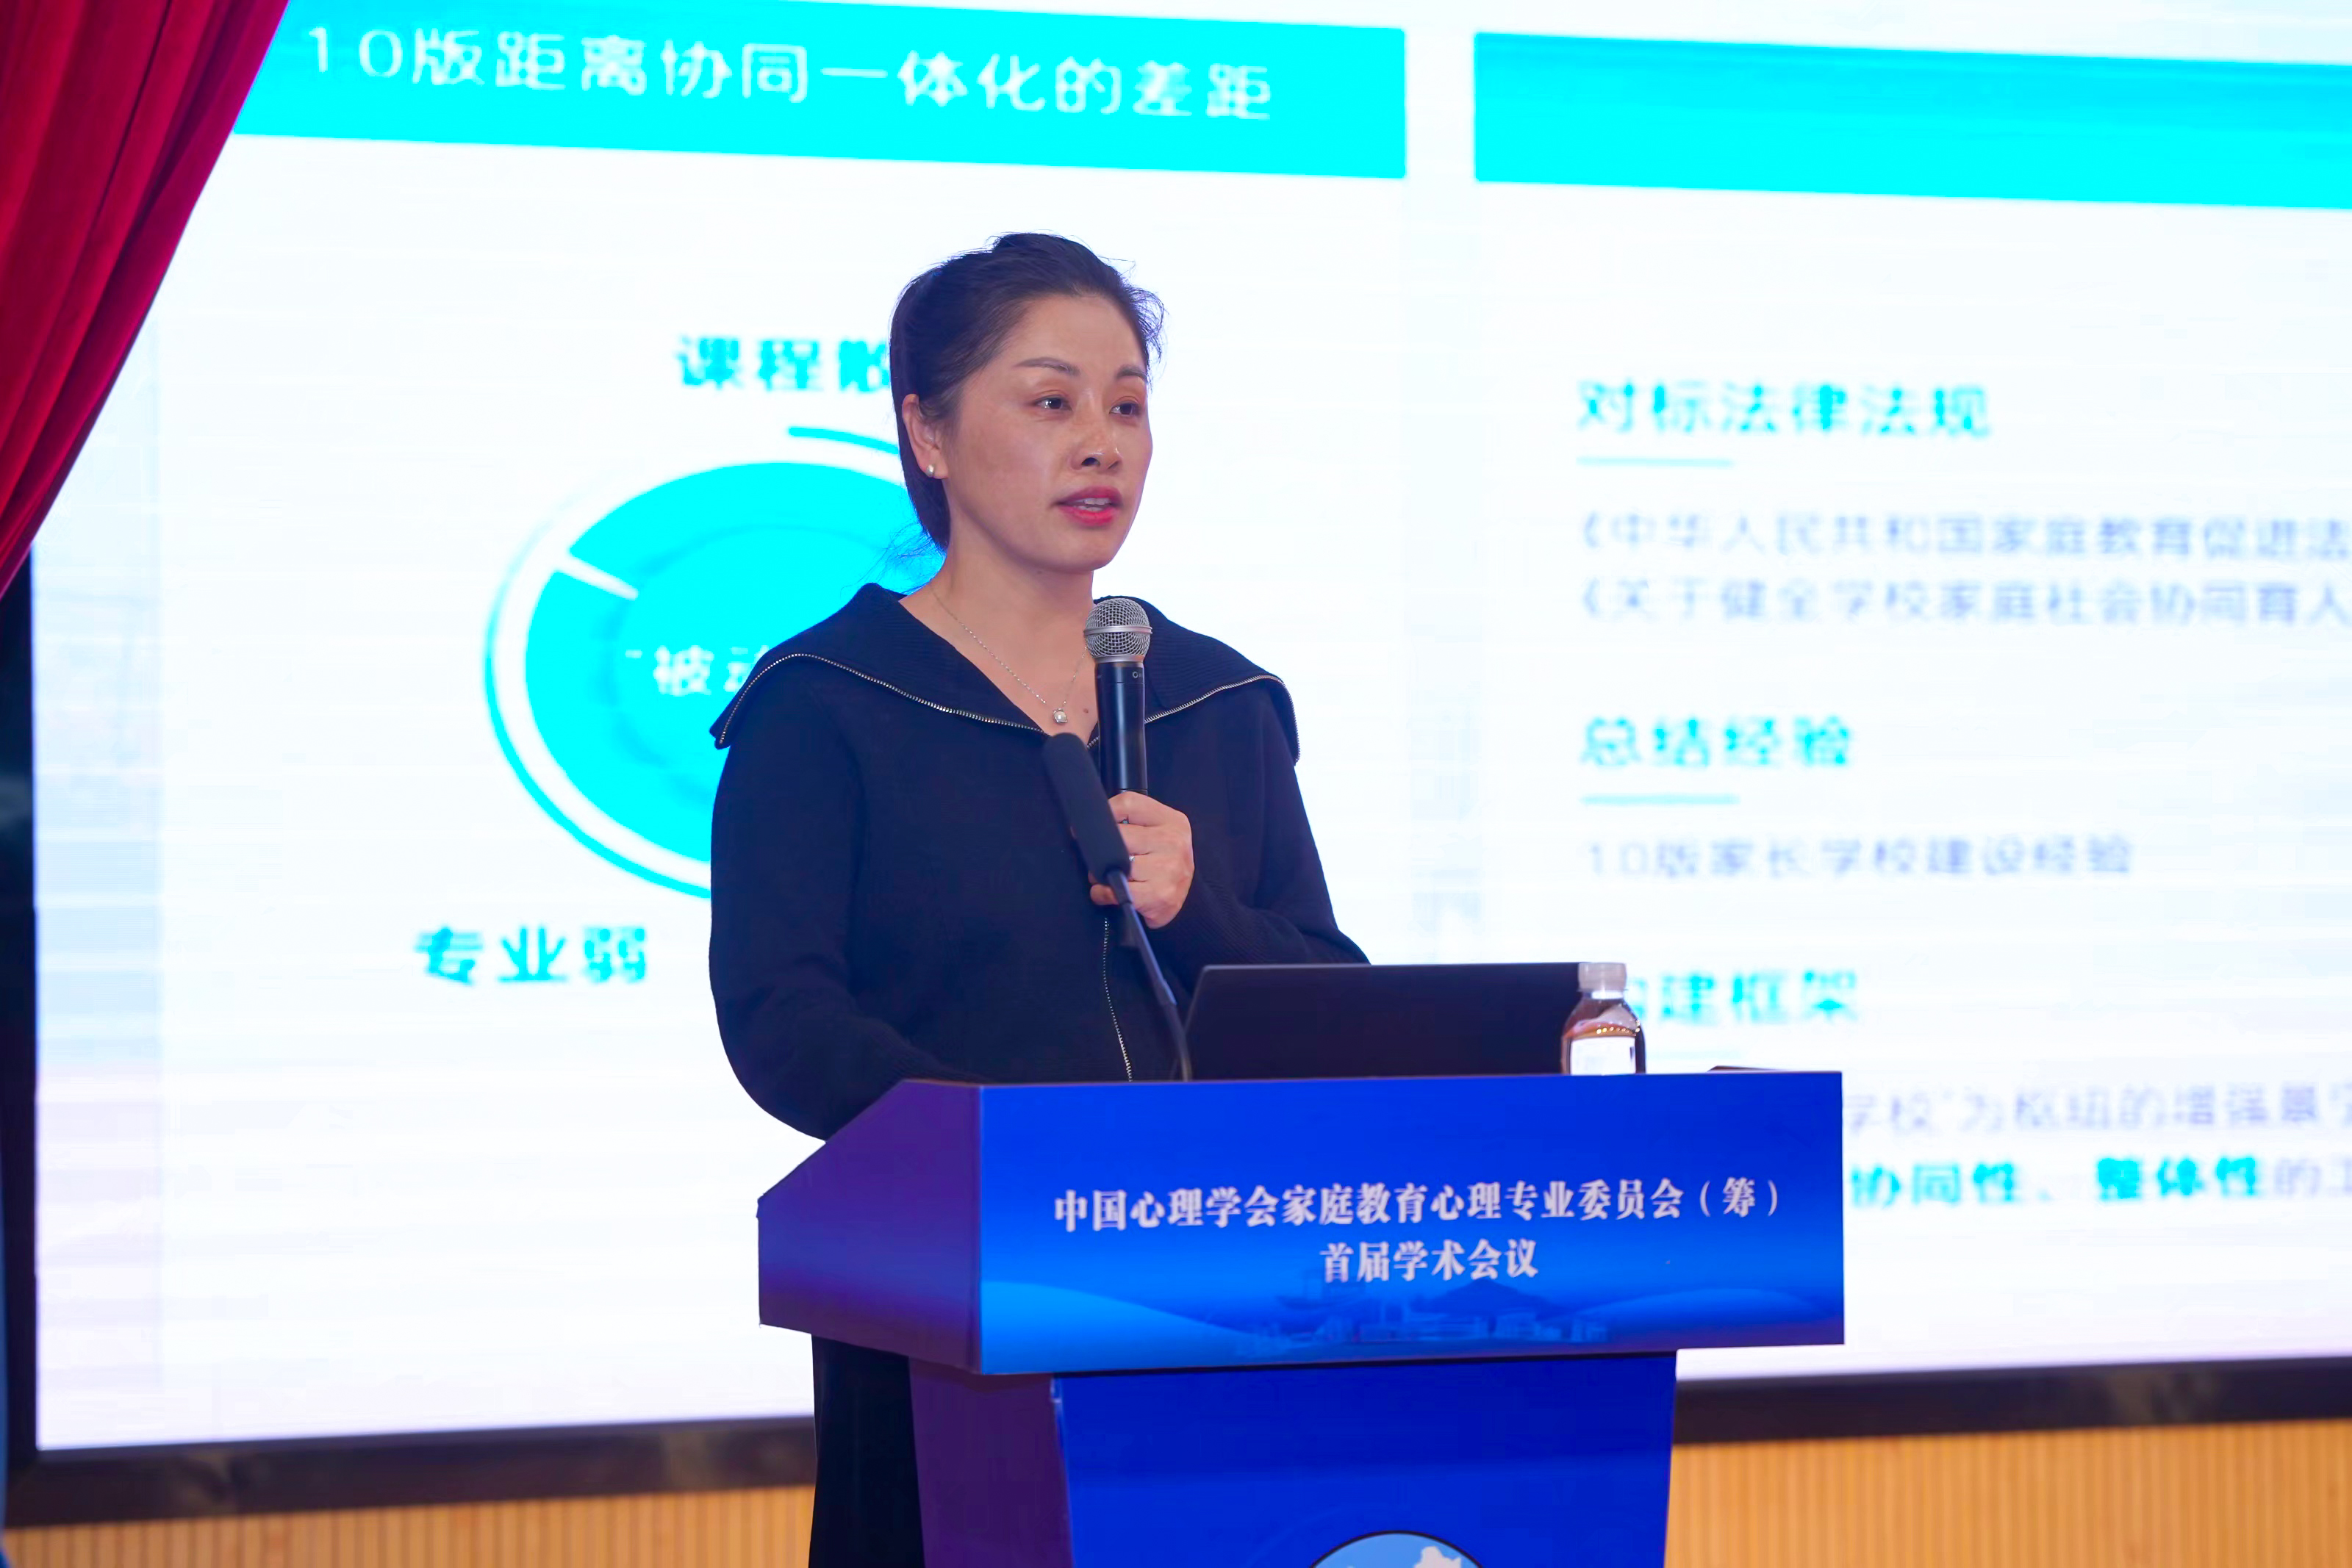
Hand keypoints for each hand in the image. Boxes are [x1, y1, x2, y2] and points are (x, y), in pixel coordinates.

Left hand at [1090, 792, 1193, 928]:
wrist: (1180, 898)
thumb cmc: (1164, 863)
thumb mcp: (1158, 832)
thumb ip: (1133, 821)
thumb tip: (1093, 821)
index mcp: (1172, 820)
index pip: (1128, 803)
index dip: (1106, 814)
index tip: (1096, 826)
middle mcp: (1173, 842)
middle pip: (1119, 835)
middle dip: (1103, 849)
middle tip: (1104, 858)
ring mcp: (1168, 869)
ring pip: (1116, 863)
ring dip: (1100, 873)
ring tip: (1109, 875)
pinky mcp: (1160, 895)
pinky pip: (1116, 890)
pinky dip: (1103, 893)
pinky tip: (1109, 891)